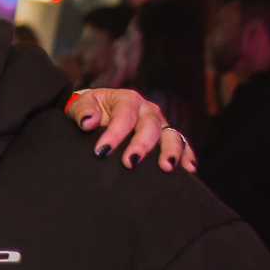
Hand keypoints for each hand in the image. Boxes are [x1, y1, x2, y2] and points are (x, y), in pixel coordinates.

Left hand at [67, 89, 196, 171]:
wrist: (98, 111)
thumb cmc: (89, 110)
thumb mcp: (80, 106)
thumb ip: (83, 112)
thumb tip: (88, 122)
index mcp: (127, 99)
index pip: (123, 116)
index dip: (114, 134)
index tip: (101, 152)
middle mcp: (147, 110)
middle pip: (150, 127)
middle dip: (141, 145)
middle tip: (130, 163)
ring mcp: (160, 123)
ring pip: (171, 135)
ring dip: (171, 151)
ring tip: (166, 167)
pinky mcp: (167, 137)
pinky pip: (182, 145)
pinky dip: (187, 156)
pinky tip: (189, 170)